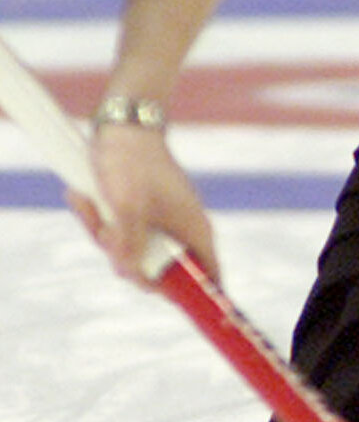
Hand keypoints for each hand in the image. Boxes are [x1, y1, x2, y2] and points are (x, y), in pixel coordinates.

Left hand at [73, 122, 217, 284]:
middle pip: (157, 268)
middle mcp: (180, 229)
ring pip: (131, 250)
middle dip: (125, 258)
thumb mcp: (127, 207)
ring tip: (90, 206)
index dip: (193, 293)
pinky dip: (99, 220)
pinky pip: (119, 232)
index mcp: (194, 229)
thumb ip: (130, 245)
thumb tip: (131, 274)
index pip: (209, 274)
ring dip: (104, 235)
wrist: (122, 127)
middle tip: (107, 235)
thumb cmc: (131, 164)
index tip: (163, 293)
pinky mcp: (139, 212)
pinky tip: (86, 199)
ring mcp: (159, 221)